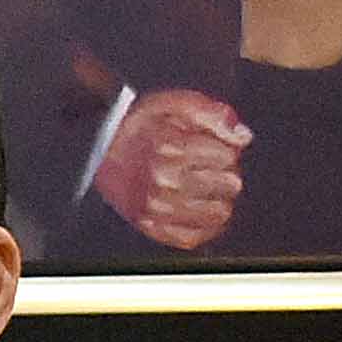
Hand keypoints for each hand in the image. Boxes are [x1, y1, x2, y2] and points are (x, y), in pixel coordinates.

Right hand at [91, 88, 249, 251]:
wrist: (100, 151)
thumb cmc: (140, 127)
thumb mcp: (174, 104)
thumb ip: (212, 114)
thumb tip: (241, 137)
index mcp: (169, 147)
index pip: (227, 155)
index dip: (226, 149)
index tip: (213, 147)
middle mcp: (163, 179)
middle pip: (229, 184)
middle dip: (225, 173)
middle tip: (208, 166)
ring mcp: (158, 206)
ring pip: (219, 212)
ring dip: (218, 199)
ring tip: (205, 187)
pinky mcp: (152, 226)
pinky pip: (195, 237)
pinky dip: (204, 226)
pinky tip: (201, 210)